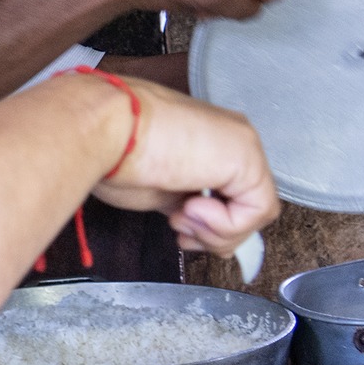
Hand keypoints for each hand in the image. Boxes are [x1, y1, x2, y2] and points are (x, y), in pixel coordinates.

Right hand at [86, 76, 279, 256]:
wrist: (104, 130)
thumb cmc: (115, 152)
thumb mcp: (159, 191)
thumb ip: (187, 207)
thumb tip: (198, 229)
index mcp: (209, 143)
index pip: (234, 196)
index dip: (212, 228)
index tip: (182, 233)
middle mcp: (230, 140)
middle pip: (248, 207)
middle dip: (215, 233)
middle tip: (181, 226)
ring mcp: (243, 145)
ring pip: (256, 214)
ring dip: (216, 230)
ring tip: (182, 214)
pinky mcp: (248, 158)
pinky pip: (258, 211)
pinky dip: (225, 225)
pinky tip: (191, 208)